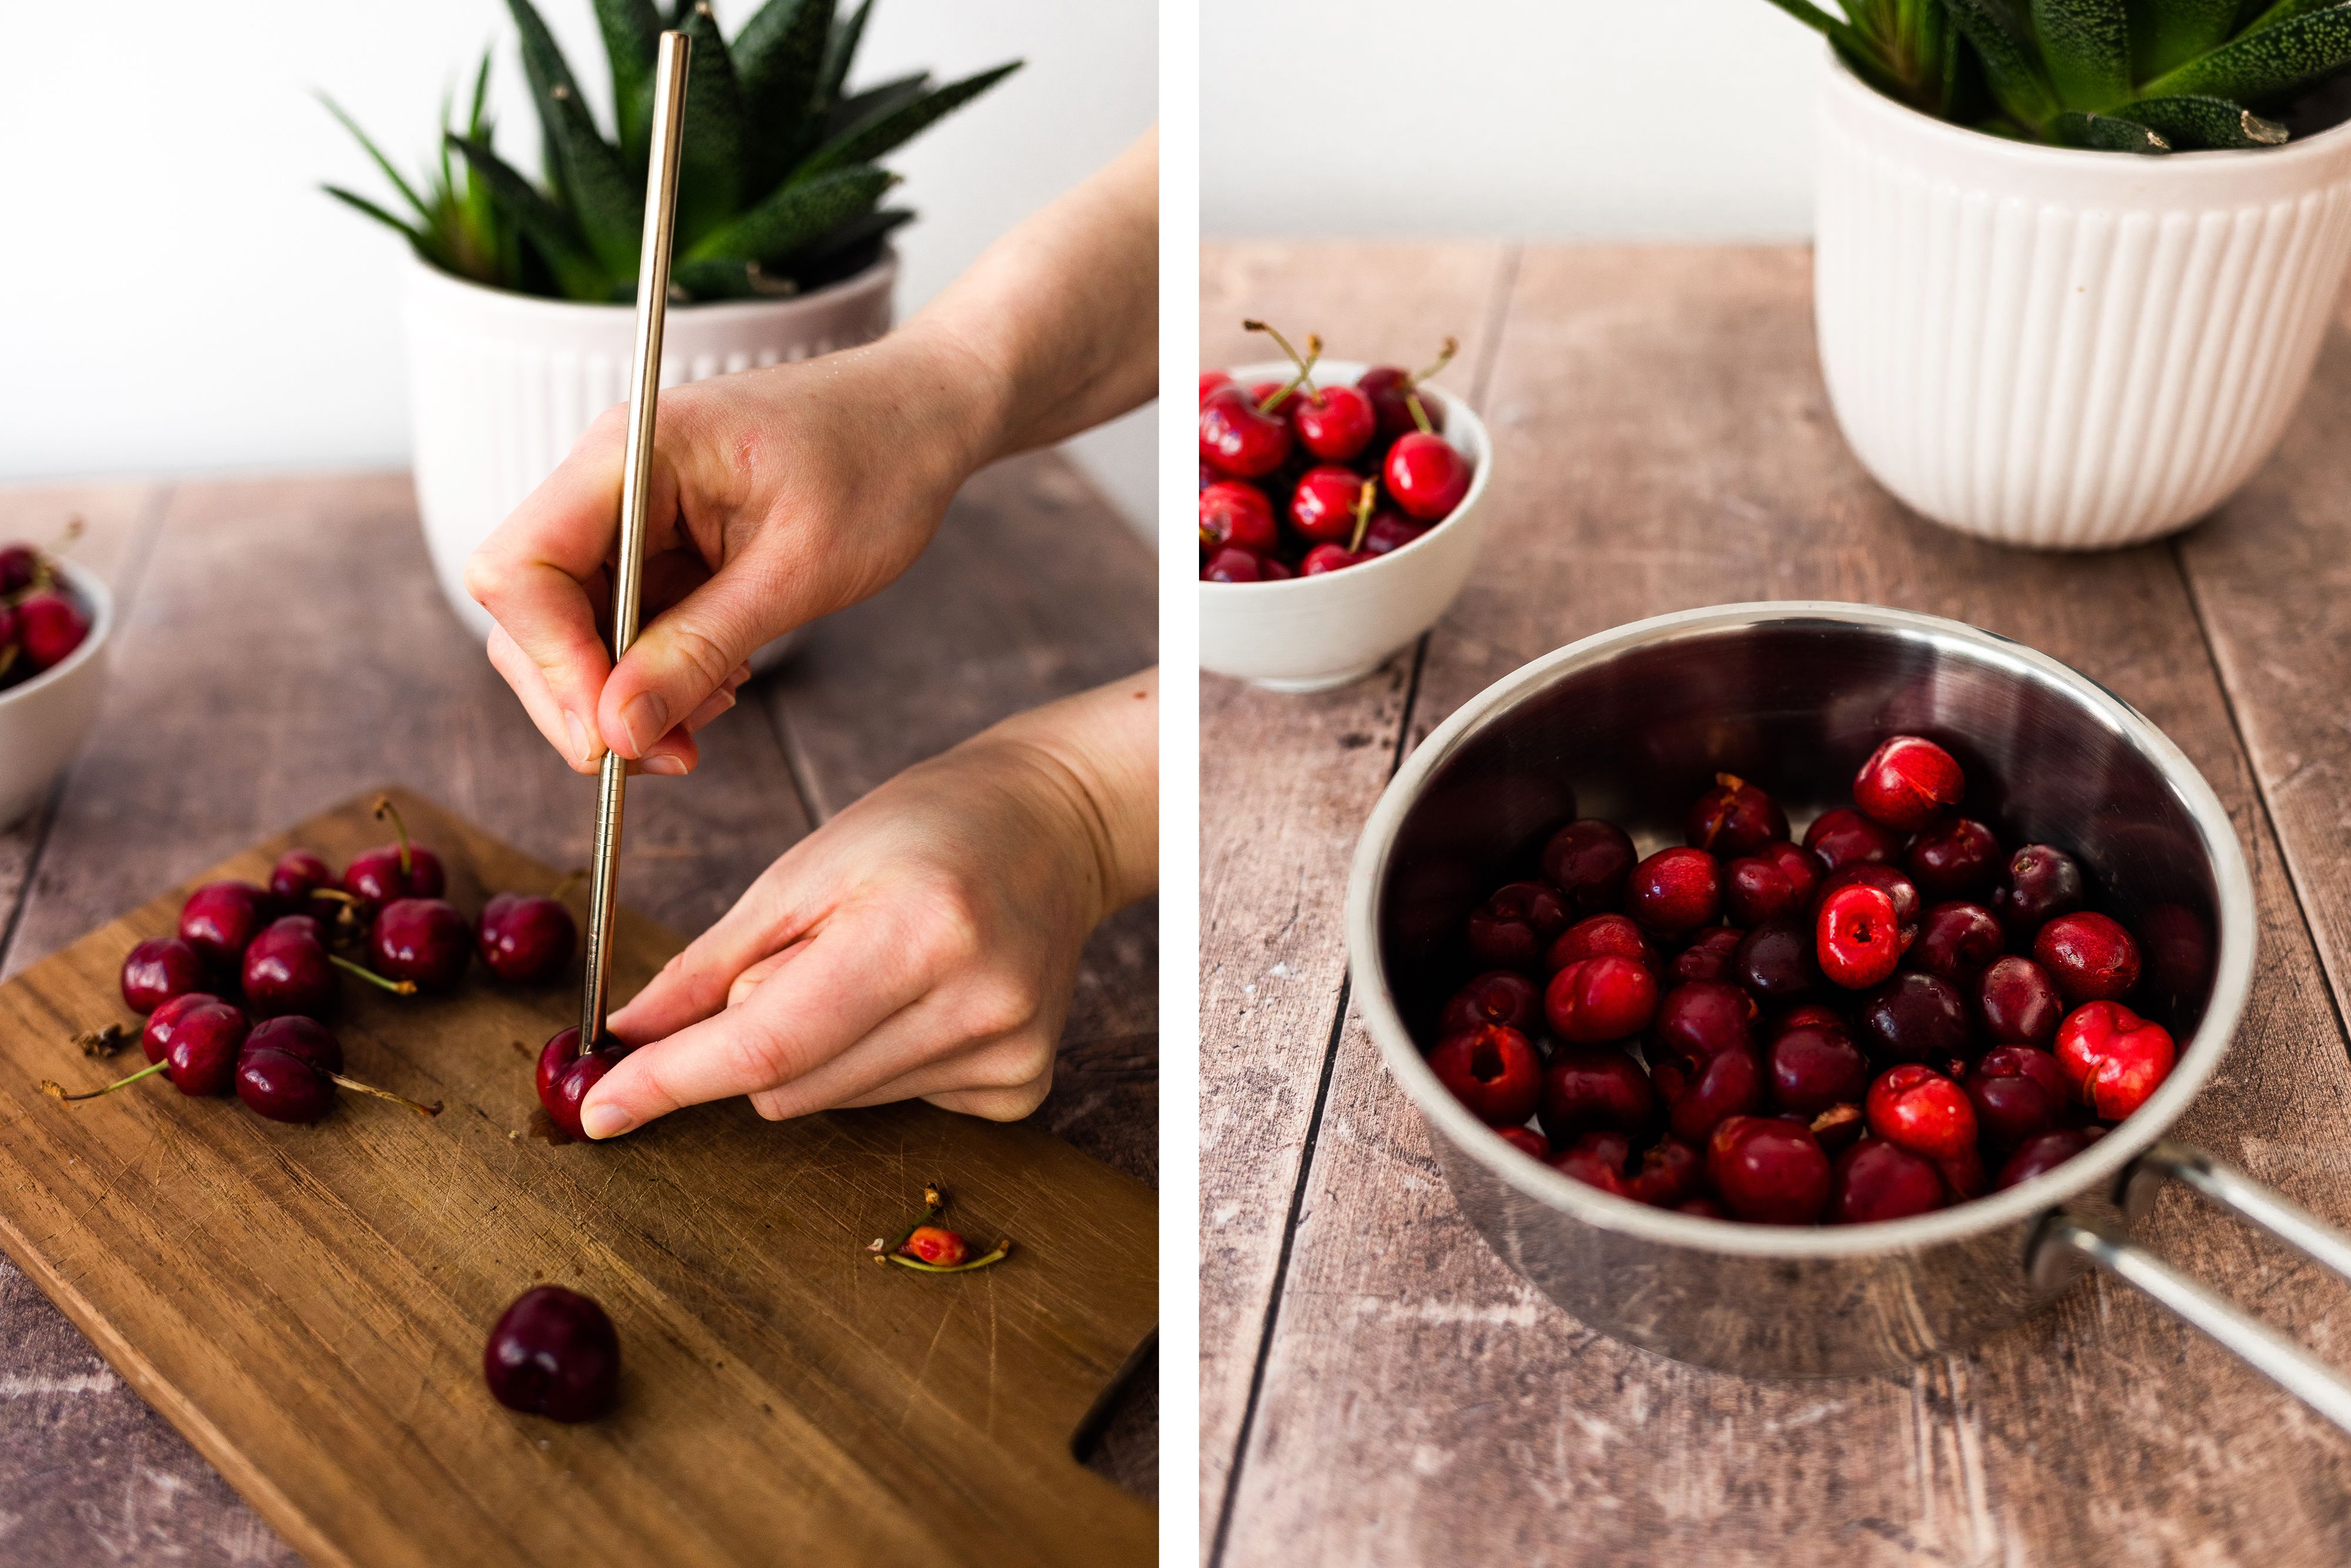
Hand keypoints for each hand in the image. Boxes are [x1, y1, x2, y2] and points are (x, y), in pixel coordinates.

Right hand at [467, 325, 995, 775]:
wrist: (924, 416)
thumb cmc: (877, 463)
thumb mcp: (796, 572)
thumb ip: (699, 650)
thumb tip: (616, 732)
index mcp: (629, 452)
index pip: (520, 569)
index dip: (551, 664)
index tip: (612, 734)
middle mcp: (608, 477)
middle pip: (530, 611)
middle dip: (586, 697)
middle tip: (664, 756)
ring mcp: (628, 512)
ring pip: (571, 629)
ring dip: (626, 693)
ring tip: (713, 713)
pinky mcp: (655, 543)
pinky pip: (621, 624)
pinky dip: (657, 671)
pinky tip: (722, 682)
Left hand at [578, 669, 1157, 1136]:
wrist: (1056, 822)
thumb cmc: (928, 826)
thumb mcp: (806, 866)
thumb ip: (714, 961)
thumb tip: (628, 1037)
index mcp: (918, 932)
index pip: (767, 1043)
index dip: (673, 1080)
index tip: (600, 1110)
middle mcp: (976, 1004)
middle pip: (788, 1086)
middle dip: (752, 1037)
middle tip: (801, 954)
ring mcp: (1008, 1052)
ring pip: (831, 1103)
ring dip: (817, 1048)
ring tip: (876, 964)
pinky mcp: (1021, 1084)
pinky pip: (893, 1107)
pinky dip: (876, 1059)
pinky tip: (920, 997)